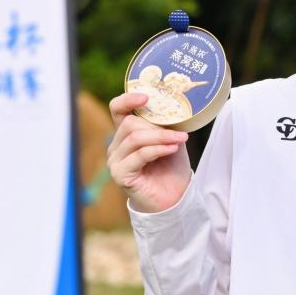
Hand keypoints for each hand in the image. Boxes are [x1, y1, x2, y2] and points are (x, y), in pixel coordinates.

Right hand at [108, 93, 191, 212]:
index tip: (146, 97)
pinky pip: (139, 155)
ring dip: (161, 137)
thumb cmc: (171, 168)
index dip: (127, 99)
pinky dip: (158, 149)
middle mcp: (116, 146)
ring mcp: (116, 161)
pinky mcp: (120, 174)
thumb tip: (172, 108)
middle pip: (130, 123)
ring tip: (179, 139)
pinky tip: (172, 149)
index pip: (117, 109)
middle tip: (179, 132)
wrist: (174, 197)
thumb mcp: (171, 139)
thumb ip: (166, 125)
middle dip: (157, 126)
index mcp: (126, 133)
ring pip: (135, 138)